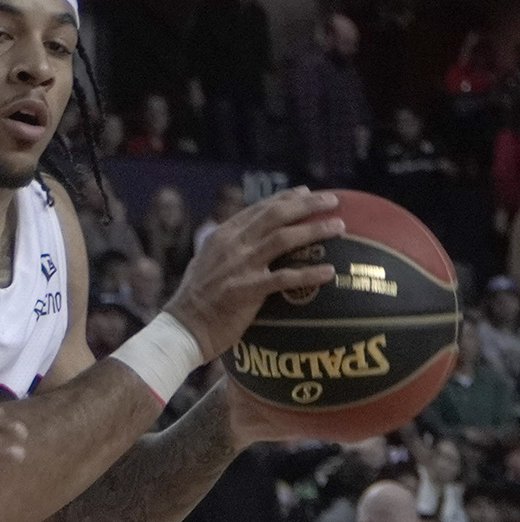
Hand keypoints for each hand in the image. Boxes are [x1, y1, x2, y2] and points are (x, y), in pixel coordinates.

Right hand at [167, 187, 342, 364]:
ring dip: (315, 230)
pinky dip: (309, 274)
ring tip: (338, 227)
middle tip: (333, 201)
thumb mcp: (204, 263)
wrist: (183, 329)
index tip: (306, 192)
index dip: (285, 198)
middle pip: (276, 215)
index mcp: (222, 237)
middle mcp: (232, 246)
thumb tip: (240, 238)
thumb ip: (224, 248)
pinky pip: (285, 278)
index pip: (259, 209)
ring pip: (284, 238)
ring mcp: (240, 267)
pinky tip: (329, 273)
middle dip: (308, 205)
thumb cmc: (195, 301)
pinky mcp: (247, 291)